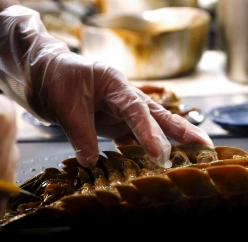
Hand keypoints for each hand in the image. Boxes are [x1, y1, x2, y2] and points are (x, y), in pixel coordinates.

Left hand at [0, 5, 213, 167]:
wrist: (41, 74)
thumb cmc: (54, 78)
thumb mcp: (63, 105)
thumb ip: (79, 133)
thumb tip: (91, 161)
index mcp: (114, 85)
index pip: (136, 109)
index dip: (148, 131)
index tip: (156, 153)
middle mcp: (124, 96)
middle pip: (158, 114)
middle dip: (182, 129)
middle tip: (206, 145)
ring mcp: (122, 111)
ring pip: (153, 125)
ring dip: (173, 140)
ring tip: (196, 154)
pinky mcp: (115, 123)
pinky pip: (136, 137)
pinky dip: (150, 149)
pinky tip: (163, 162)